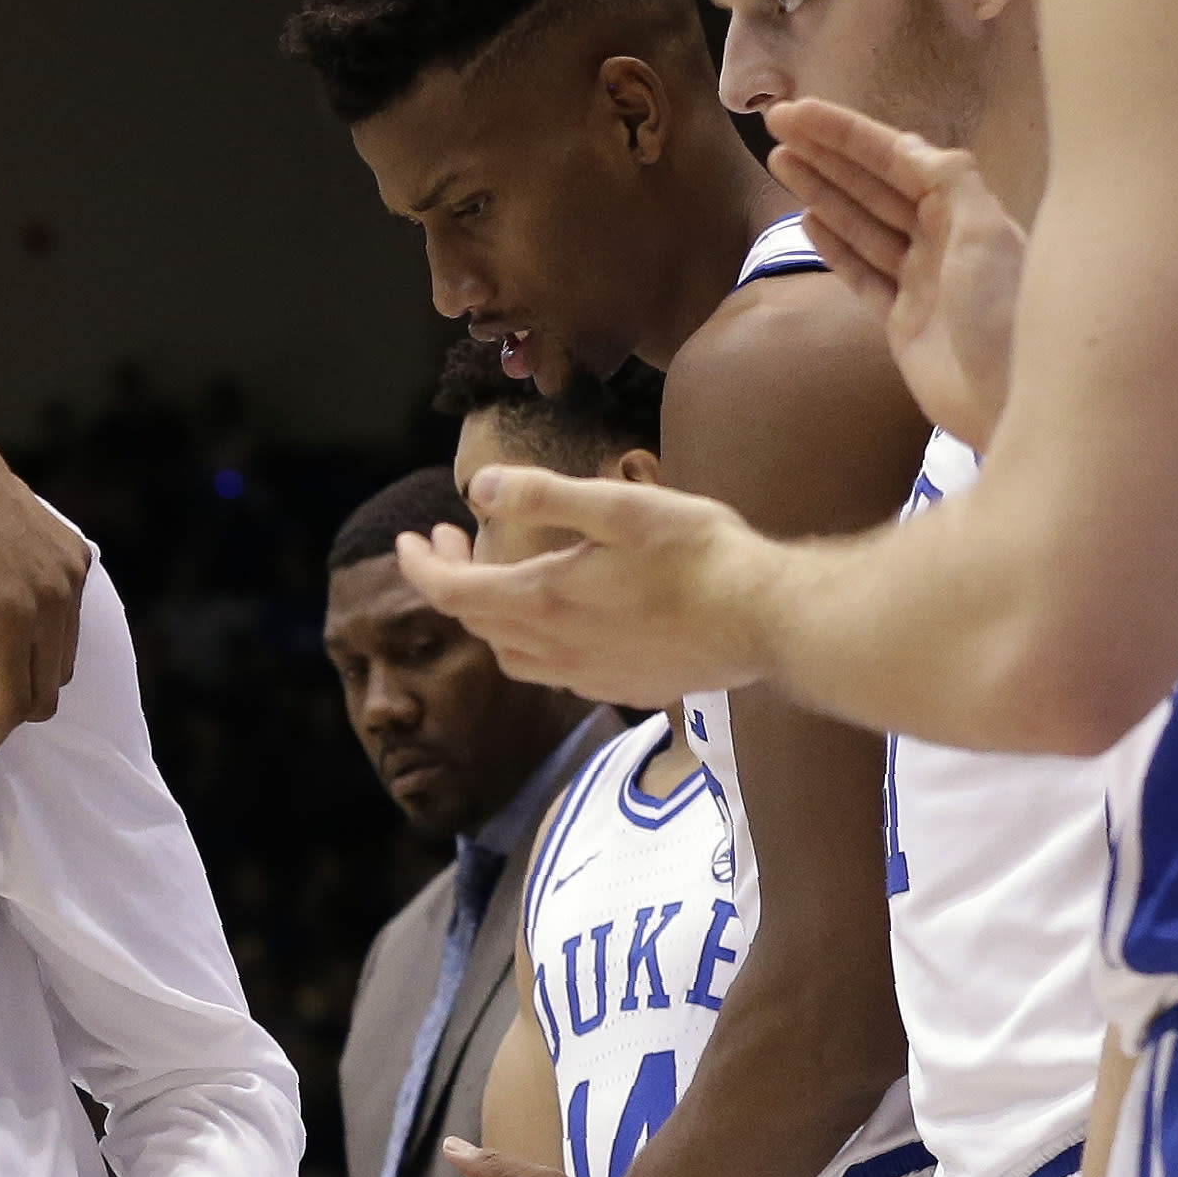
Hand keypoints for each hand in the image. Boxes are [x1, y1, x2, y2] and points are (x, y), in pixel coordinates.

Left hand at [0, 402, 90, 764]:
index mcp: (11, 615)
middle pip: (45, 693)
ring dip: (25, 683)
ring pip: (62, 664)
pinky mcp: (79, 559)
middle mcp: (54, 598)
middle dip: (3, 718)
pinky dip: (41, 645)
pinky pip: (69, 626)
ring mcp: (72, 577)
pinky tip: (2, 639)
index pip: (14, 704)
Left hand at [395, 496, 768, 709]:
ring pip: (510, 653)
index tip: (410, 538)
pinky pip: (553, 672)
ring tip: (499, 577)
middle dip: (453, 578)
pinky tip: (559, 618)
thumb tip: (480, 487)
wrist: (768, 621)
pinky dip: (534, 641)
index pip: (450, 592)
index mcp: (543, 600)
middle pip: (476, 621)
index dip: (419, 565)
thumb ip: (546, 497)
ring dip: (490, 614)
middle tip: (457, 539)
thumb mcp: (622, 508)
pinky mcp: (618, 689)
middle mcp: (553, 649)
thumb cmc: (701, 555)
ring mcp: (585, 676)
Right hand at [770, 97, 1022, 451]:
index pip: (895, 158)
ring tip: (780, 162)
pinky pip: (861, 272)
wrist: (1010, 399)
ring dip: (821, 190)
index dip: (846, 134)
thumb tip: (908, 146)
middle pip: (873, 185)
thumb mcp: (986, 233)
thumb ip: (951, 182)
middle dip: (827, 154)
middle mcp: (941, 238)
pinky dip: (834, 245)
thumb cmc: (1006, 312)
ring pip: (861, 223)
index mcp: (963, 210)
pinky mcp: (900, 320)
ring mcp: (918, 279)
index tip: (798, 115)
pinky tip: (806, 220)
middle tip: (776, 126)